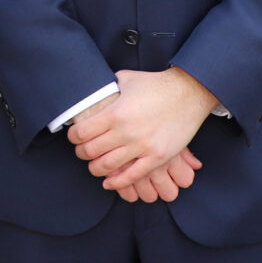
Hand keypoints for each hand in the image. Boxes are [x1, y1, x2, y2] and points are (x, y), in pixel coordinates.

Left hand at [68, 68, 219, 193]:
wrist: (188, 92)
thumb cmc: (155, 84)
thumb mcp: (126, 79)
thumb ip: (107, 88)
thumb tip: (92, 90)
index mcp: (115, 113)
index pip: (82, 133)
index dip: (73, 137)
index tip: (74, 138)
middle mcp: (126, 132)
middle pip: (91, 151)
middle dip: (82, 154)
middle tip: (82, 152)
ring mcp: (142, 146)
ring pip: (108, 166)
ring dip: (96, 169)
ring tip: (95, 166)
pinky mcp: (157, 157)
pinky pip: (133, 176)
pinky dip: (117, 182)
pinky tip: (109, 183)